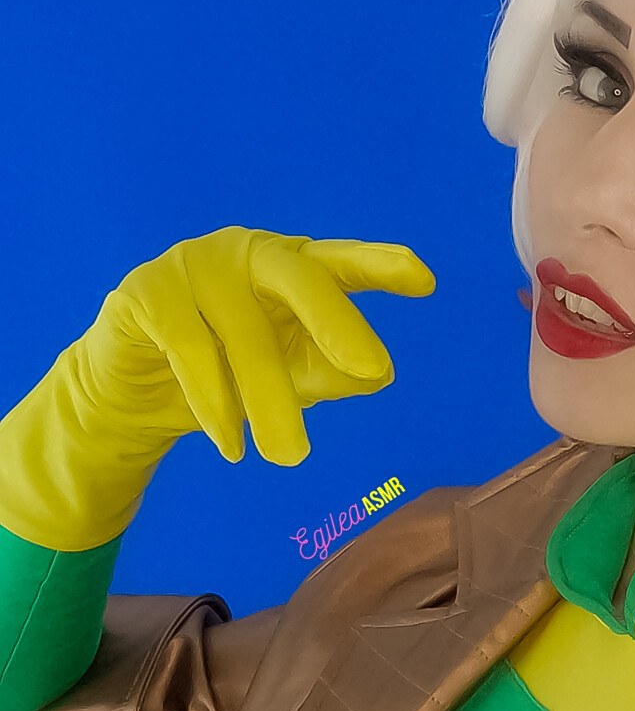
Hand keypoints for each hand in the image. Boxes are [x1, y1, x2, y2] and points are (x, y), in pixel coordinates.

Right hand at [0, 227, 435, 549]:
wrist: (136, 399)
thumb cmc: (232, 378)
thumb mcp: (293, 379)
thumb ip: (333, 372)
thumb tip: (376, 373)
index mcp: (294, 267)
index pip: (342, 262)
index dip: (379, 265)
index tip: (423, 279)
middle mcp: (249, 253)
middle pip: (300, 276)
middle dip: (336, 321)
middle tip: (371, 367)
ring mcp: (194, 264)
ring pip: (245, 333)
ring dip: (270, 399)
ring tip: (290, 456)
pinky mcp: (145, 293)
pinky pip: (189, 348)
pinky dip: (214, 402)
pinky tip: (231, 444)